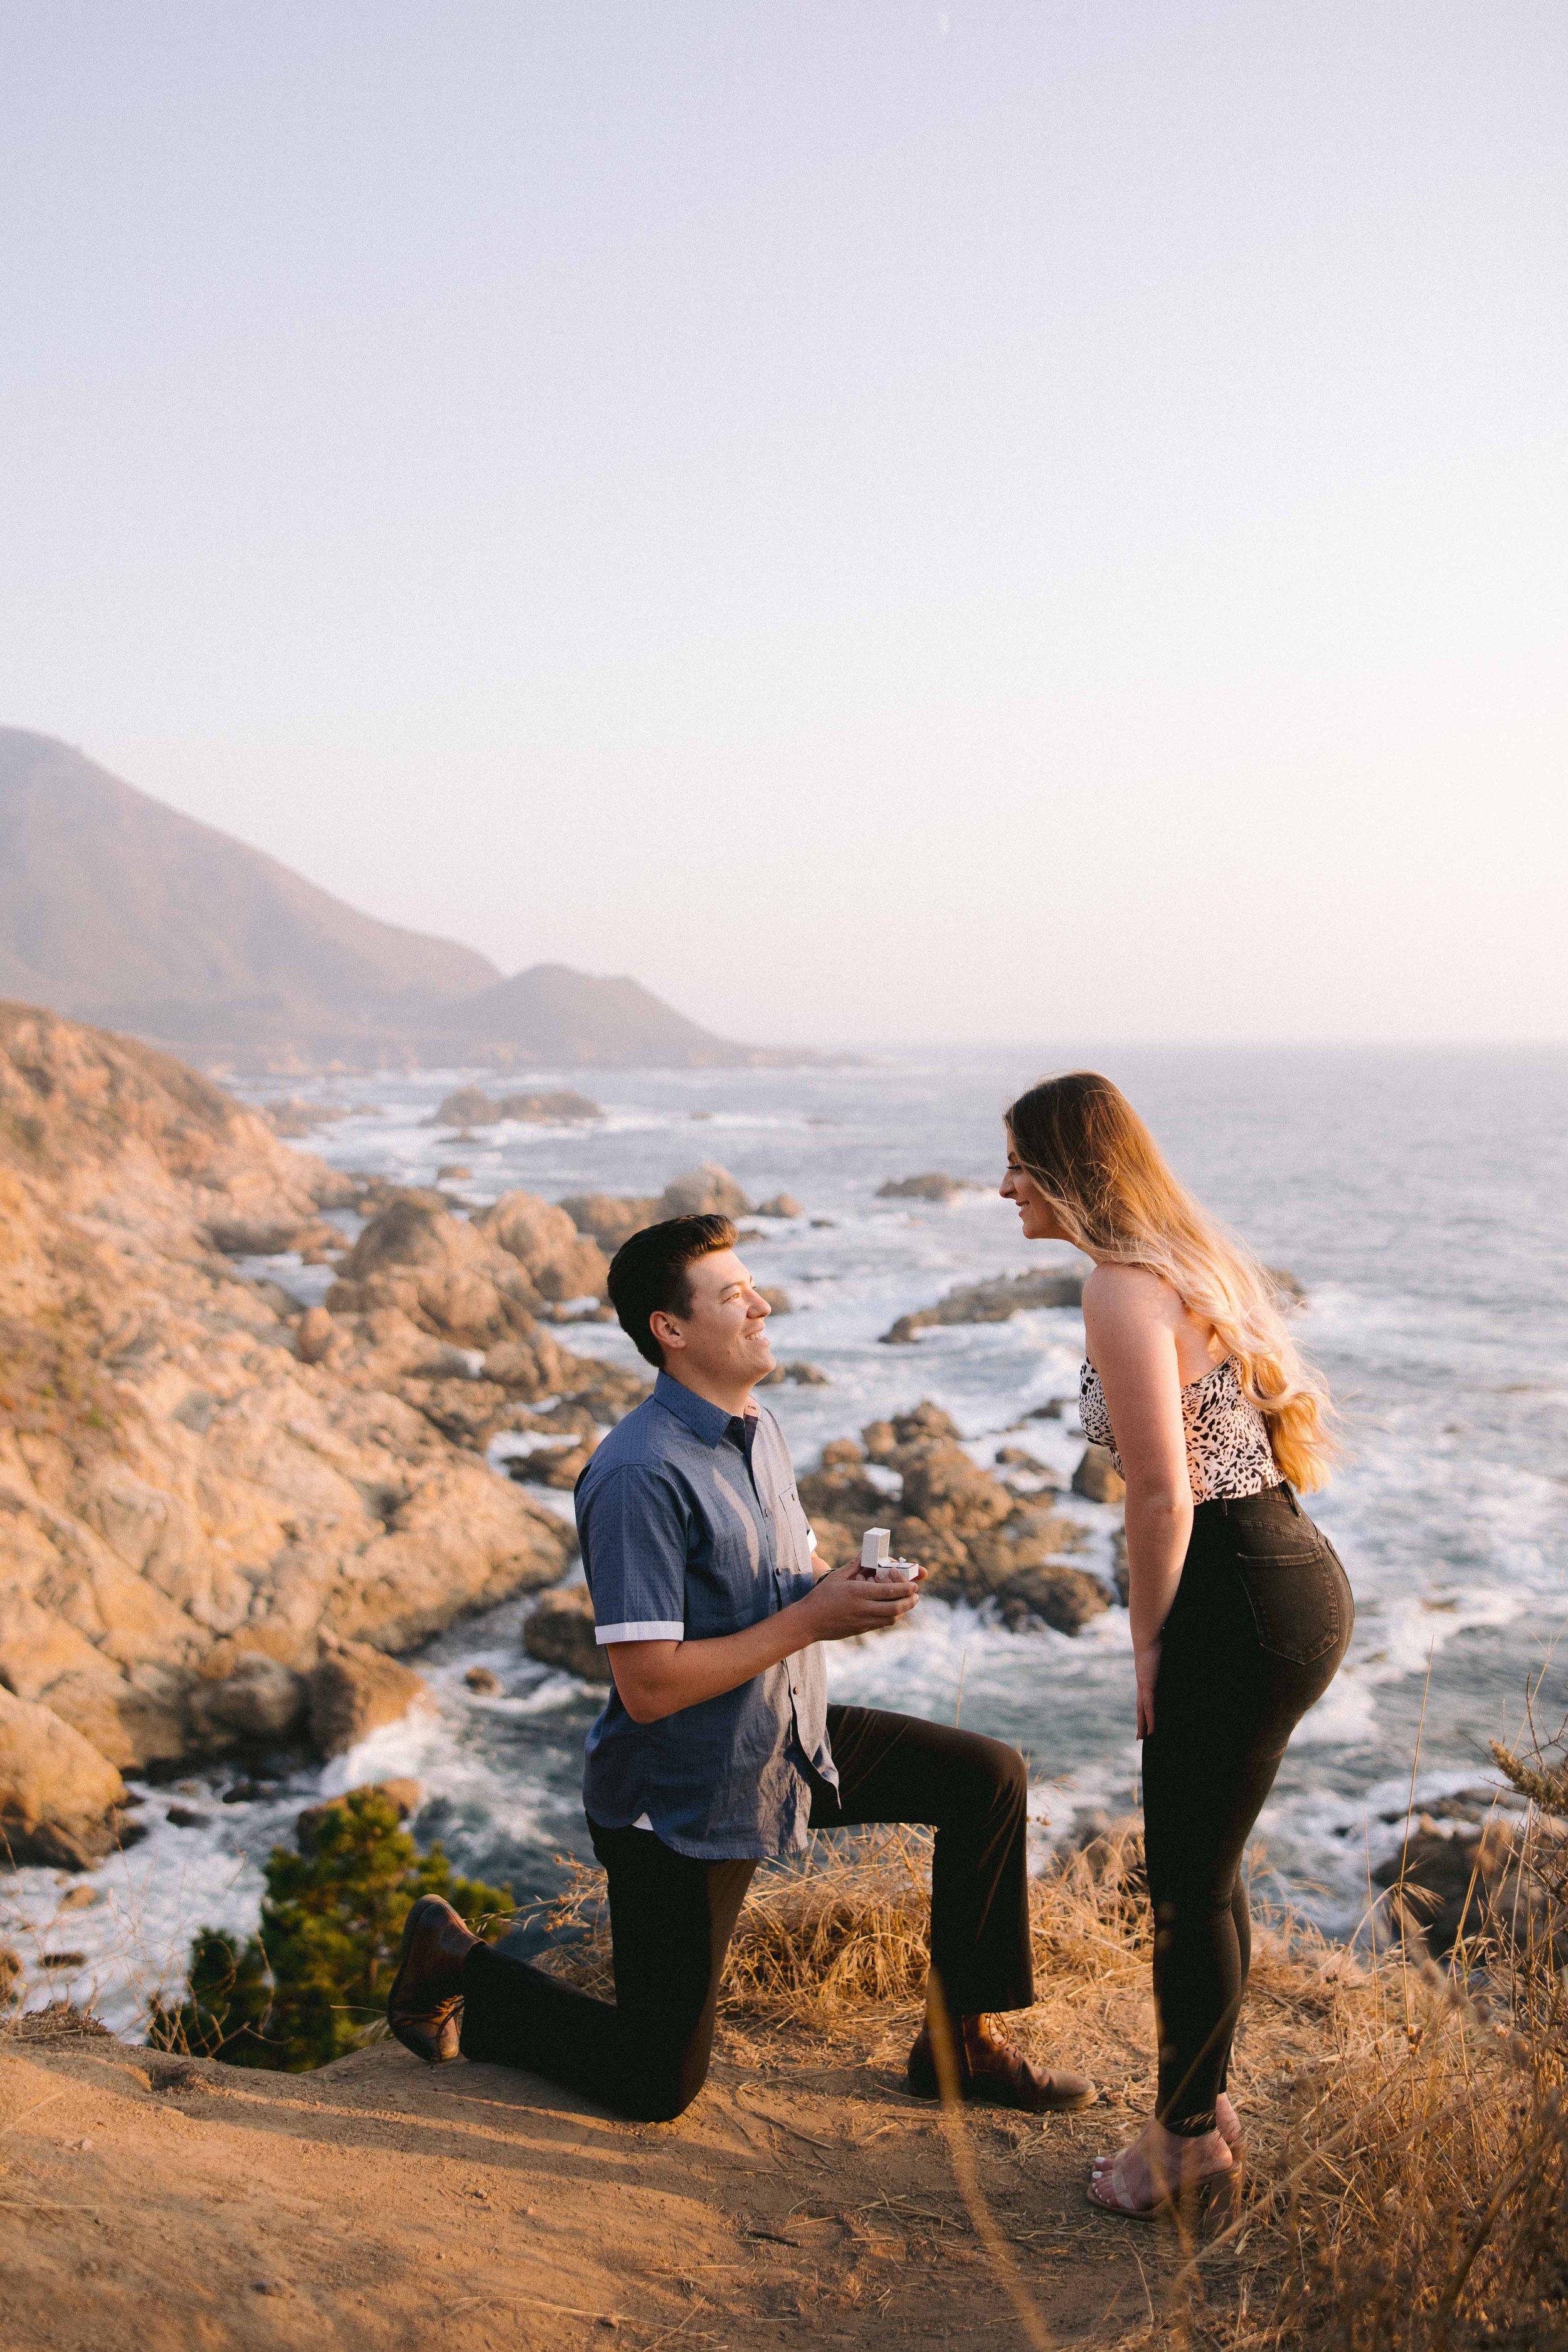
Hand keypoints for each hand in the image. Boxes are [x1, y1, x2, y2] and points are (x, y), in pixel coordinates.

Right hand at [801, 1559, 920, 1641]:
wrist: (809, 1622)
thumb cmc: (821, 1596)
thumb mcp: (837, 1577)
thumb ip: (854, 1565)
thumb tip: (866, 1552)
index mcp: (858, 1593)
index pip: (889, 1591)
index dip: (905, 1588)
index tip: (914, 1585)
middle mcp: (863, 1608)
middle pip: (895, 1608)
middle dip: (910, 1601)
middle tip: (916, 1595)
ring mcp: (863, 1621)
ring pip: (891, 1618)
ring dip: (902, 1610)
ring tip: (907, 1602)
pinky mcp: (861, 1630)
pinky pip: (882, 1623)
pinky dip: (891, 1616)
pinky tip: (892, 1609)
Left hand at [1134, 1640, 1160, 1739]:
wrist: (1146, 1635)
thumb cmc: (1156, 1639)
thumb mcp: (1164, 1652)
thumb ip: (1168, 1657)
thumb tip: (1176, 1652)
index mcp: (1146, 1676)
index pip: (1145, 1696)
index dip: (1144, 1709)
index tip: (1144, 1719)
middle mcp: (1143, 1683)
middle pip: (1140, 1707)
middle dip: (1140, 1722)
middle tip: (1140, 1736)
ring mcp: (1144, 1685)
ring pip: (1142, 1711)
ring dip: (1142, 1725)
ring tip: (1142, 1738)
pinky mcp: (1147, 1685)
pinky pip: (1149, 1707)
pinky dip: (1150, 1720)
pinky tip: (1150, 1731)